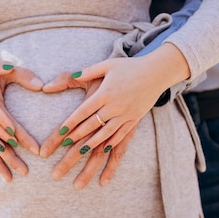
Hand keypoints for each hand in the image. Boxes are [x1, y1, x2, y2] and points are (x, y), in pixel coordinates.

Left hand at [40, 45, 187, 187]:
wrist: (157, 72)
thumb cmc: (130, 67)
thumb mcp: (107, 65)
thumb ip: (88, 72)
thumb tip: (73, 74)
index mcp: (105, 93)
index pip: (84, 110)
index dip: (72, 121)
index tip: (61, 131)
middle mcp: (115, 105)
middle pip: (93, 125)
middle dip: (78, 136)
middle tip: (64, 146)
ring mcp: (126, 114)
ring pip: (106, 133)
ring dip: (93, 144)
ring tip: (80, 152)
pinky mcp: (135, 119)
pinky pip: (122, 134)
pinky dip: (112, 143)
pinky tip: (104, 151)